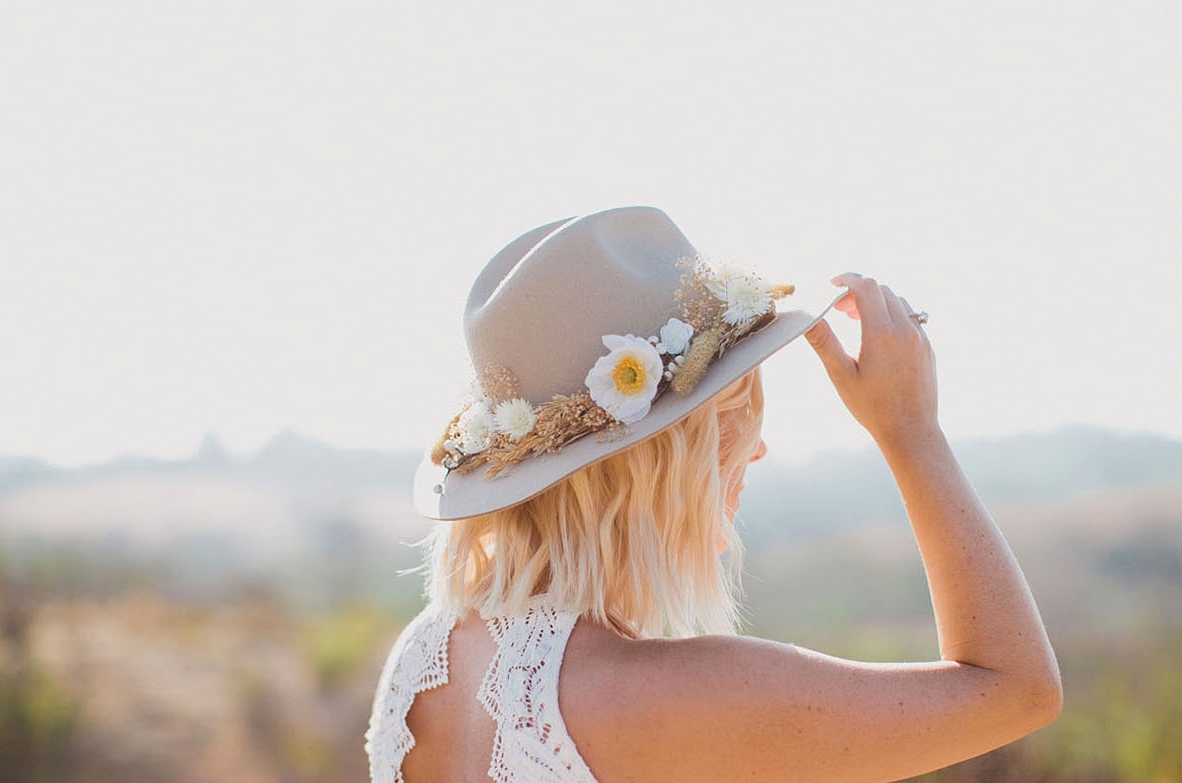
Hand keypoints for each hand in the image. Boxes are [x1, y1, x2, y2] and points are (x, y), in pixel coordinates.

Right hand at [805, 273, 939, 448]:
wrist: (911, 431)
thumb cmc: (872, 408)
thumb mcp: (841, 375)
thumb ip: (824, 342)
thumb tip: (806, 318)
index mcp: (881, 334)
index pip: (865, 287)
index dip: (846, 280)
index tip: (831, 285)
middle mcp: (905, 330)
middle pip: (881, 290)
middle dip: (858, 293)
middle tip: (840, 311)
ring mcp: (920, 337)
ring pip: (898, 301)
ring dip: (876, 303)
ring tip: (858, 323)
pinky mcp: (928, 347)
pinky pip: (911, 317)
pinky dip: (892, 315)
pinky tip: (879, 337)